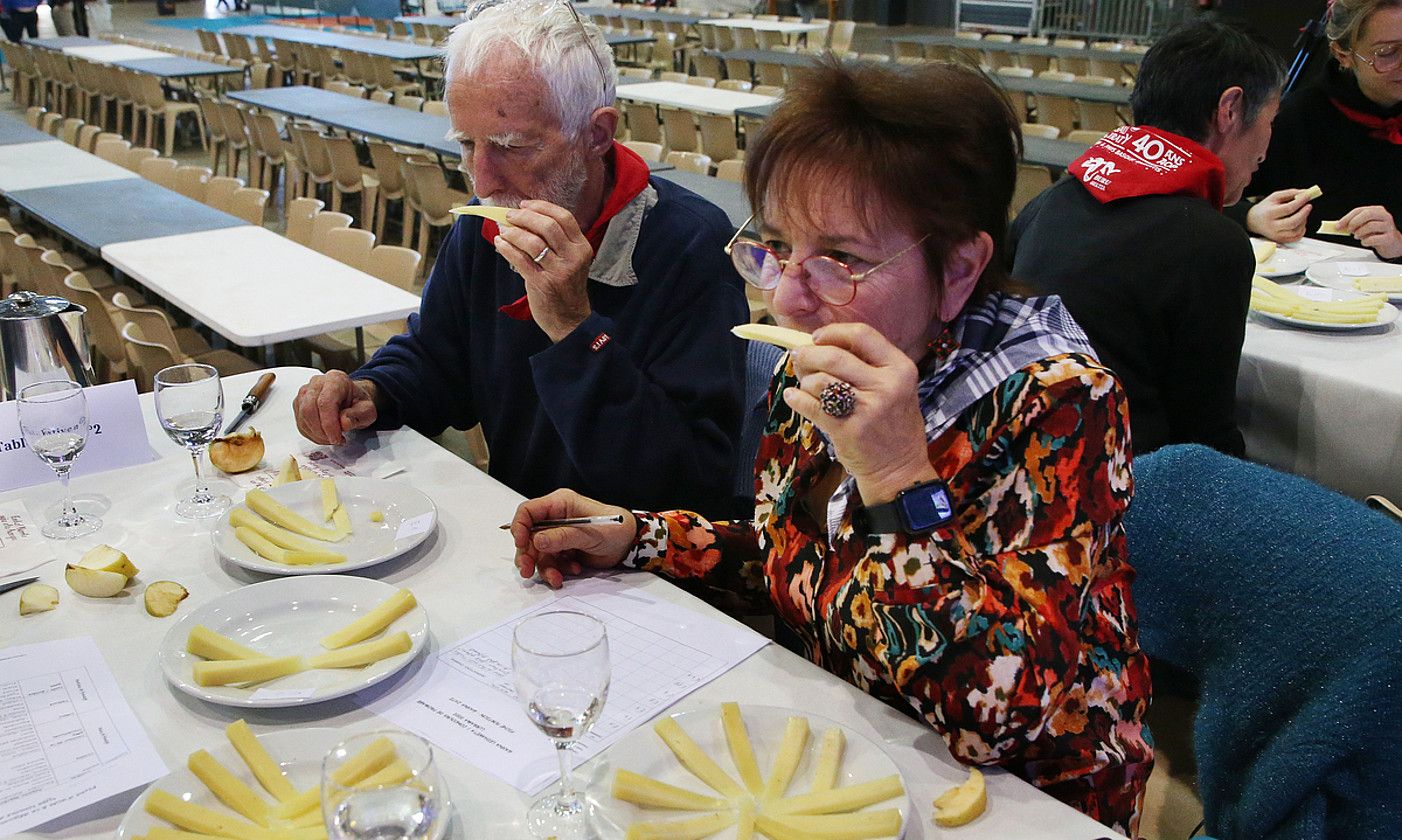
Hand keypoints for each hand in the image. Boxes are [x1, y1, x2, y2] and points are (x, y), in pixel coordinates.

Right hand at [293, 371, 377, 445]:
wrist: (351, 400)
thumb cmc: (358, 402)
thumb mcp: (367, 410)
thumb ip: (358, 415)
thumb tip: (343, 422)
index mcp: (336, 380)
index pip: (325, 402)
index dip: (329, 424)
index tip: (336, 438)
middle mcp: (317, 383)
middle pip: (309, 409)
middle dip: (321, 431)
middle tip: (335, 440)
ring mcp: (305, 393)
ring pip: (302, 417)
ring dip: (317, 434)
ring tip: (332, 438)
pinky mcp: (299, 404)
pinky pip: (300, 423)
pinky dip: (311, 434)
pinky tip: (324, 436)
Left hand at [493, 200, 594, 341]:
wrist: (570, 320)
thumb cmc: (566, 288)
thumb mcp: (571, 261)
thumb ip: (557, 241)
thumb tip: (525, 218)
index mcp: (582, 247)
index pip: (564, 217)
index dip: (542, 207)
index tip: (525, 205)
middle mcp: (573, 257)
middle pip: (547, 226)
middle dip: (525, 217)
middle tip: (510, 216)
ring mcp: (559, 271)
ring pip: (532, 241)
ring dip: (513, 232)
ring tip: (504, 231)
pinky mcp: (542, 283)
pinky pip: (520, 259)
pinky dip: (506, 248)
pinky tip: (500, 243)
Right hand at [510, 489, 635, 588]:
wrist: (630, 545)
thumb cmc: (615, 529)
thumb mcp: (590, 533)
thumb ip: (563, 536)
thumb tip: (537, 541)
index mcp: (560, 504)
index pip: (528, 511)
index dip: (519, 527)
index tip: (521, 544)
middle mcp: (555, 519)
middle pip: (527, 536)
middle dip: (527, 554)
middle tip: (526, 570)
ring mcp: (557, 536)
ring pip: (537, 553)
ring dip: (544, 568)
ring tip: (557, 578)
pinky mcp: (562, 551)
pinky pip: (549, 563)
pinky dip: (557, 570)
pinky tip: (574, 569)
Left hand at [784, 323, 936, 504]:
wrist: (899, 470)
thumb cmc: (892, 426)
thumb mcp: (896, 387)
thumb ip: (867, 365)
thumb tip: (821, 344)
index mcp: (900, 368)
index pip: (861, 334)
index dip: (833, 333)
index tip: (817, 338)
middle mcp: (886, 385)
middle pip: (834, 355)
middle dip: (808, 354)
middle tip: (798, 358)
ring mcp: (867, 408)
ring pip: (819, 379)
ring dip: (805, 381)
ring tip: (806, 386)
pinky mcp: (848, 429)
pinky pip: (811, 405)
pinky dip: (796, 399)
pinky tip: (794, 397)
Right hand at [1245, 188, 1311, 242]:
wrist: (1254, 221)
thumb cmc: (1266, 208)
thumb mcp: (1275, 197)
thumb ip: (1291, 193)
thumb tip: (1306, 193)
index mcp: (1269, 213)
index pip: (1288, 209)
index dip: (1300, 202)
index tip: (1308, 196)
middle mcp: (1272, 226)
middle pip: (1293, 222)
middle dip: (1304, 213)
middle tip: (1308, 206)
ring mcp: (1276, 235)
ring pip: (1296, 231)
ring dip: (1304, 221)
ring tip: (1302, 214)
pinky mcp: (1280, 240)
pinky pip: (1296, 237)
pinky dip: (1302, 229)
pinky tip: (1300, 223)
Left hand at [1338, 205, 1401, 259]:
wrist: (1391, 243)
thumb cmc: (1376, 233)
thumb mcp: (1365, 226)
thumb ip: (1353, 224)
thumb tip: (1338, 226)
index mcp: (1377, 210)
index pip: (1359, 210)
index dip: (1347, 218)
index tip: (1338, 226)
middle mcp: (1384, 216)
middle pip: (1367, 214)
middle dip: (1354, 222)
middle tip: (1349, 230)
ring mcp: (1388, 226)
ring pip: (1370, 226)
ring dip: (1359, 233)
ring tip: (1358, 236)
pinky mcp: (1389, 237)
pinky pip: (1373, 238)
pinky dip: (1365, 241)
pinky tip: (1365, 242)